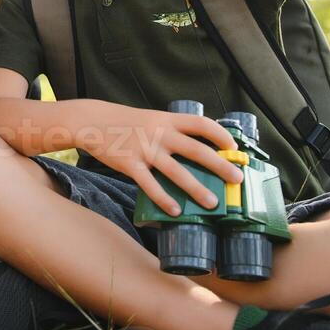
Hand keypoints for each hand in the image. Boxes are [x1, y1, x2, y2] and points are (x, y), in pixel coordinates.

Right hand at [81, 101, 243, 215]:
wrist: (93, 121)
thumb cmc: (126, 123)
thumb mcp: (153, 119)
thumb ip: (172, 130)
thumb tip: (198, 148)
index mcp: (168, 120)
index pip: (201, 124)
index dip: (221, 135)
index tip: (234, 148)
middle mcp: (160, 134)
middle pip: (196, 150)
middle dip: (219, 165)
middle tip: (236, 179)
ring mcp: (145, 150)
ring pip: (176, 171)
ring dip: (197, 188)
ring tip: (212, 203)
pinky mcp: (130, 164)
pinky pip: (150, 185)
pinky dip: (164, 199)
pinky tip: (176, 211)